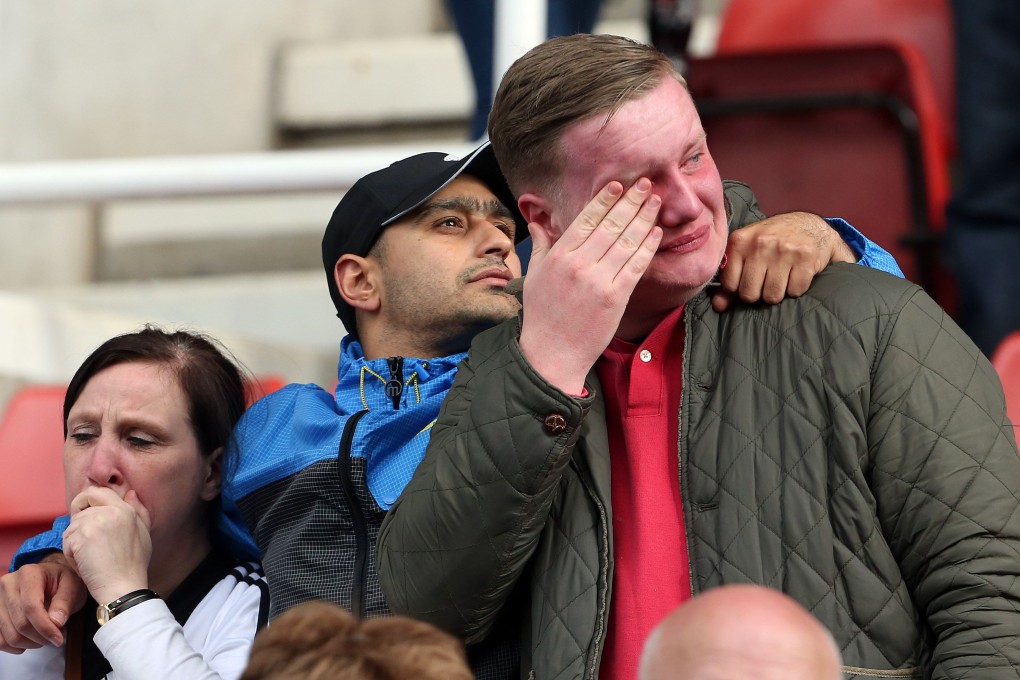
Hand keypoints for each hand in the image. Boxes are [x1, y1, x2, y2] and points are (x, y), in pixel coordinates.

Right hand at [0, 553, 85, 651]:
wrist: (51, 579)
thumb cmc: (63, 582)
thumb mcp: (73, 587)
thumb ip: (64, 602)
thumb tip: (56, 622)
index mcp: (28, 574)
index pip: (31, 606)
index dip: (45, 627)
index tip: (58, 638)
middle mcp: (8, 585)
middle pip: (20, 623)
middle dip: (41, 637)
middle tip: (57, 637)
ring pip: (9, 635)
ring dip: (30, 643)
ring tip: (46, 637)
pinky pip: (0, 640)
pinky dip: (16, 646)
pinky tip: (31, 641)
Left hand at [63, 487, 151, 605]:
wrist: (124, 588)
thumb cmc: (133, 565)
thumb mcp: (143, 534)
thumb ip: (139, 510)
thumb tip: (130, 492)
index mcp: (126, 509)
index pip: (97, 492)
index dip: (86, 502)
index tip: (85, 517)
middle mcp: (112, 510)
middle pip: (80, 507)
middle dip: (78, 523)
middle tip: (85, 542)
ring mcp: (96, 521)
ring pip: (71, 526)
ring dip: (75, 543)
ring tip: (90, 558)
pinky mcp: (83, 535)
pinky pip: (67, 541)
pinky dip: (71, 555)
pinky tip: (85, 565)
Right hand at [520, 179, 661, 393]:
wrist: (552, 354)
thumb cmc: (542, 316)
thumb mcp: (535, 276)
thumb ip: (541, 245)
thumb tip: (536, 221)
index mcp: (559, 256)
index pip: (586, 219)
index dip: (605, 199)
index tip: (618, 184)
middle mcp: (579, 264)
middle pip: (611, 224)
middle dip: (630, 201)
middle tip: (645, 183)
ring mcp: (599, 281)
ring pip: (627, 241)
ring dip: (644, 218)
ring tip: (655, 201)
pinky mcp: (616, 298)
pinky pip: (636, 265)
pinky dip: (648, 246)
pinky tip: (656, 232)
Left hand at [711, 212, 855, 311]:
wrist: (810, 224)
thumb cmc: (773, 241)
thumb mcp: (747, 252)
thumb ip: (730, 279)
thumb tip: (719, 306)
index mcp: (740, 240)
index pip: (729, 285)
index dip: (738, 289)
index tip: (748, 280)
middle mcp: (760, 243)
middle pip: (750, 294)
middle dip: (758, 293)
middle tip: (767, 279)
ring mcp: (784, 249)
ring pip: (772, 296)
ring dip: (777, 292)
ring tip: (782, 276)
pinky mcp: (806, 256)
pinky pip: (795, 291)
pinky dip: (796, 288)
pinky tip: (796, 273)